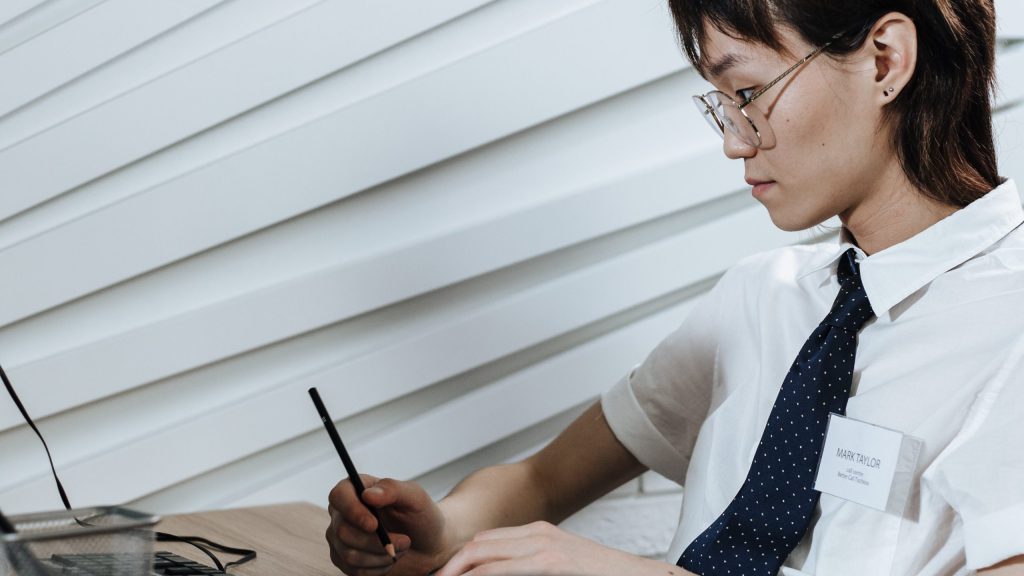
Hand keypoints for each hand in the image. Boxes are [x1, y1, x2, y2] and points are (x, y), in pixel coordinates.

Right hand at [327, 475, 450, 575]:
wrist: (428, 547)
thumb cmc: (422, 517)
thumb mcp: (415, 498)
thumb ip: (392, 489)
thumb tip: (367, 494)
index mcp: (357, 489)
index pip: (339, 495)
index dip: (352, 510)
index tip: (373, 524)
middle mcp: (344, 512)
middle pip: (343, 530)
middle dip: (377, 542)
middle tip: (404, 541)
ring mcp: (341, 538)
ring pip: (349, 554)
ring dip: (381, 555)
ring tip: (401, 548)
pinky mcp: (344, 559)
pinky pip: (354, 570)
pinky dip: (378, 568)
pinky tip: (390, 558)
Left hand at [434, 521, 692, 575]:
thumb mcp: (560, 568)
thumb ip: (530, 568)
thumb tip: (495, 575)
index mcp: (537, 535)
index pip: (484, 542)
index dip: (458, 562)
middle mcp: (537, 534)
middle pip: (476, 545)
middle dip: (449, 568)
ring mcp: (544, 547)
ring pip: (482, 556)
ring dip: (457, 573)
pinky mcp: (551, 563)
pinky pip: (499, 571)